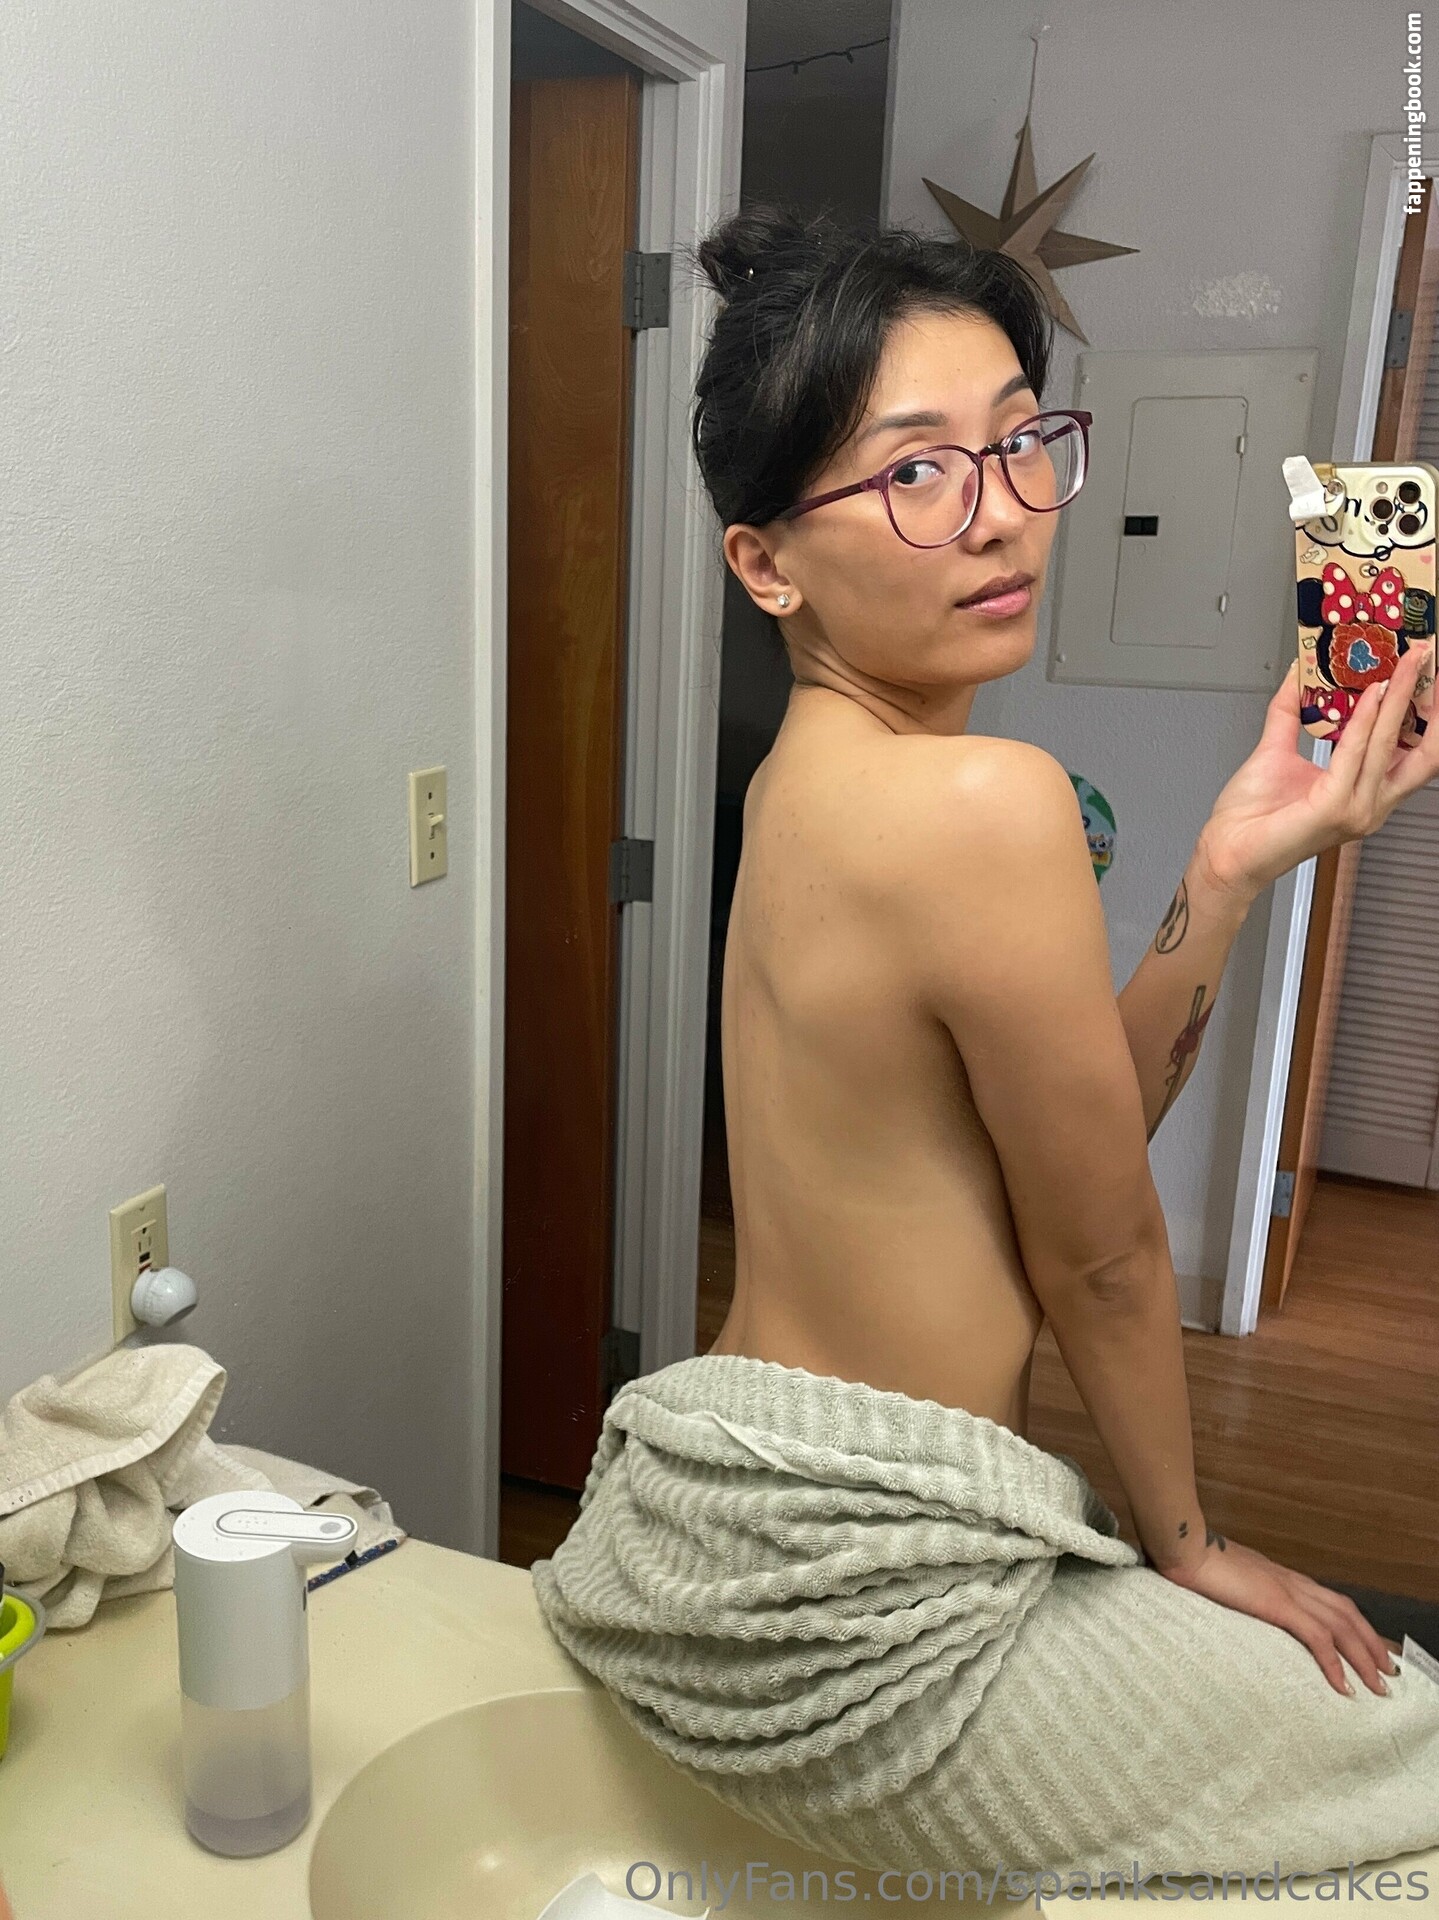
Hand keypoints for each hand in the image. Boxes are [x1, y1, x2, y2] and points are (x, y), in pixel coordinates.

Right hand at [1159, 1533, 1399, 1697]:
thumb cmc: (1197, 1559)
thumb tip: (1242, 1600)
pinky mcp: (1277, 1604)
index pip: (1332, 1600)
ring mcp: (1287, 1591)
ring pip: (1342, 1626)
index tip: (1370, 1647)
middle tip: (1388, 1672)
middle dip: (1372, 1643)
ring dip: (1364, 1657)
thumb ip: (1244, 1589)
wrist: (1184, 1545)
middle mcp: (1292, 1582)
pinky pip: (1317, 1637)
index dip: (1356, 1624)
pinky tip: (1343, 1686)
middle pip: (1348, 1613)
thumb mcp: (1229, 1577)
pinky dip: (1334, 1663)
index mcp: (1283, 1576)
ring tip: (1377, 1685)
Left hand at [1196, 647, 1438, 899]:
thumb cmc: (1251, 818)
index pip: (1415, 751)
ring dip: (1398, 698)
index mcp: (1366, 793)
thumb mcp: (1277, 751)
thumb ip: (1290, 711)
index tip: (1424, 672)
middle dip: (1431, 703)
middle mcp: (1370, 804)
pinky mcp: (1335, 808)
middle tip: (1426, 658)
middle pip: (1424, 750)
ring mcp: (1357, 809)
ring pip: (1390, 743)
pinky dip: (1364, 720)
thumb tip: (1299, 672)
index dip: (1428, 713)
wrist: (1226, 854)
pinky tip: (1368, 694)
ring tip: (1401, 663)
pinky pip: (1355, 754)